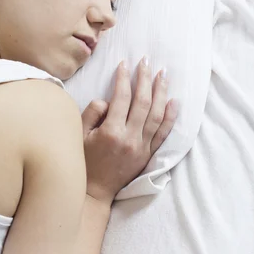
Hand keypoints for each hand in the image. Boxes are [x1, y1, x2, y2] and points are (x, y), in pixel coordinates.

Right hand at [81, 58, 177, 204]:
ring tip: (163, 74)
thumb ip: (92, 113)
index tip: (125, 64)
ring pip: (157, 115)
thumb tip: (108, 101)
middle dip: (145, 79)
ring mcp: (142, 147)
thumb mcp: (79, 135)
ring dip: (162, 92)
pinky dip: (171, 117)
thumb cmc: (83, 161)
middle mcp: (130, 139)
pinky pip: (163, 134)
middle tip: (147, 61)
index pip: (121, 98)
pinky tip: (174, 101)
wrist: (94, 192)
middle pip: (143, 102)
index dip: (124, 78)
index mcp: (111, 132)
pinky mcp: (148, 155)